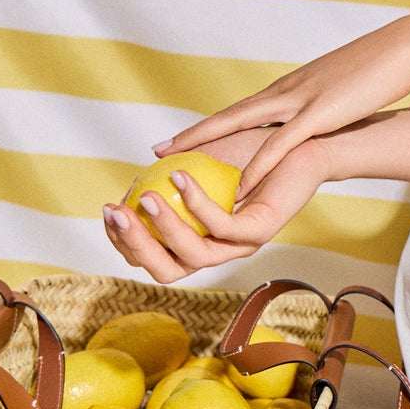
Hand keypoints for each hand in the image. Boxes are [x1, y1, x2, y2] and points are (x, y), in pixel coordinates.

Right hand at [103, 136, 328, 282]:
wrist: (302, 139)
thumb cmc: (253, 148)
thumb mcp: (202, 159)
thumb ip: (169, 173)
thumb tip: (133, 181)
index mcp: (200, 239)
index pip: (153, 257)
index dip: (125, 241)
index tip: (107, 210)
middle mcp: (219, 249)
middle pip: (167, 269)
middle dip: (135, 246)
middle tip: (115, 212)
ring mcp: (241, 244)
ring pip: (193, 255)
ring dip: (162, 227)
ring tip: (144, 195)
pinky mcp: (261, 230)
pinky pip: (222, 227)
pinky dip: (196, 204)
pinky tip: (179, 177)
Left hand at [152, 14, 409, 195]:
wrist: (402, 48)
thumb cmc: (376, 70)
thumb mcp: (337, 89)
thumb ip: (317, 103)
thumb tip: (309, 116)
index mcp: (290, 88)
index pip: (240, 110)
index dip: (207, 125)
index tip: (178, 137)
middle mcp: (286, 92)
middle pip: (229, 116)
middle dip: (193, 134)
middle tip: (158, 150)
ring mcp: (300, 101)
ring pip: (244, 126)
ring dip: (209, 144)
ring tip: (179, 163)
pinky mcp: (320, 114)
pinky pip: (282, 144)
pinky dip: (259, 165)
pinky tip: (241, 184)